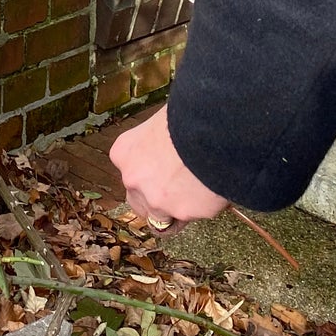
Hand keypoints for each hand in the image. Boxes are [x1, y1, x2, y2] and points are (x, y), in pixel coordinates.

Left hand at [108, 105, 228, 230]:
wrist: (210, 129)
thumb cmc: (187, 117)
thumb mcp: (160, 121)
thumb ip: (156, 140)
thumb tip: (168, 140)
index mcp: (124, 153)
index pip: (131, 173)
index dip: (150, 175)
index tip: (165, 171)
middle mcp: (133, 179)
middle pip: (140, 202)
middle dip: (157, 200)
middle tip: (180, 189)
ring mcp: (155, 200)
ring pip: (162, 218)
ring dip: (177, 210)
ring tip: (199, 193)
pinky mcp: (181, 213)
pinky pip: (191, 217)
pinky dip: (202, 209)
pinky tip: (212, 190)